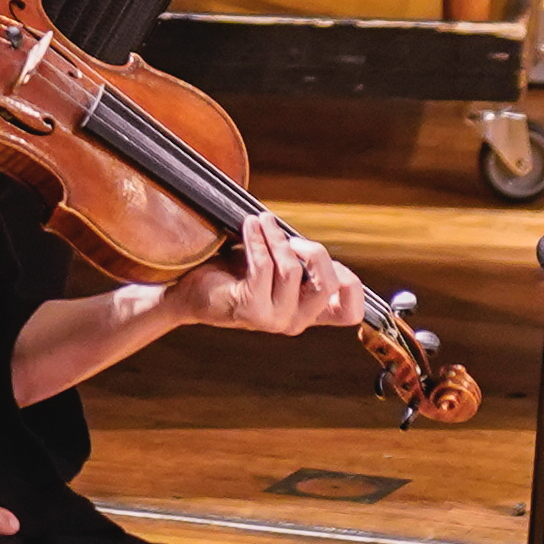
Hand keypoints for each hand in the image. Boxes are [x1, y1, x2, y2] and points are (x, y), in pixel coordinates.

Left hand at [170, 210, 363, 335]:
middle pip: (327, 284)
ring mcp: (274, 319)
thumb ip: (302, 263)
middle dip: (313, 251)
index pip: (350, 313)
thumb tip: (313, 249)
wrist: (193, 290)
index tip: (329, 259)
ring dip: (277, 238)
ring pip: (292, 271)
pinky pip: (263, 266)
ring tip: (262, 222)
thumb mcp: (277, 267)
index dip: (351, 285)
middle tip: (291, 237)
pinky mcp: (251, 309)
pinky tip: (250, 225)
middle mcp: (297, 321)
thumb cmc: (235, 272)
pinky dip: (258, 240)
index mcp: (309, 313)